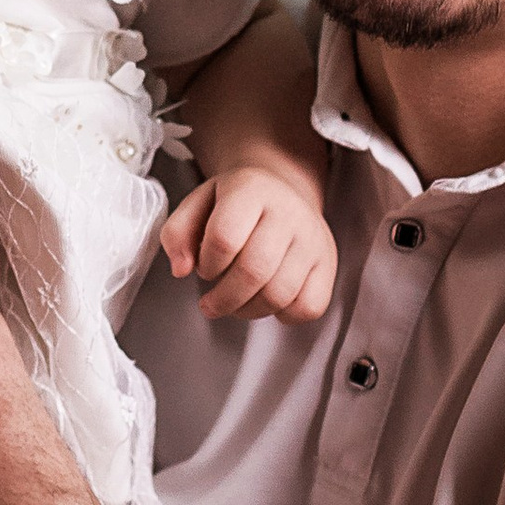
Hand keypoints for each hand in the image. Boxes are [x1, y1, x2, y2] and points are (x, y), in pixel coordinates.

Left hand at [159, 163, 337, 321]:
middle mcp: (287, 211)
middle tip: (209, 305)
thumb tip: (181, 270)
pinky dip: (283, 315)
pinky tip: (268, 301)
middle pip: (254, 270)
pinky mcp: (327, 264)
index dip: (206, 264)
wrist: (283, 191)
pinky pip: (308, 307)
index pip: (224, 237)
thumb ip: (177, 234)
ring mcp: (312, 238)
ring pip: (280, 294)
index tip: (203, 268)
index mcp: (250, 189)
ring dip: (248, 311)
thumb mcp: (197, 205)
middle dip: (223, 299)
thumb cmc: (233, 205)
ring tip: (234, 304)